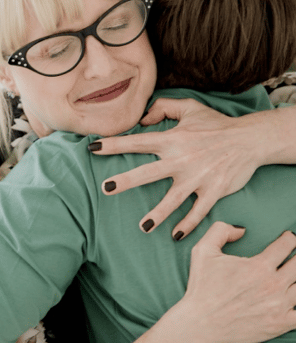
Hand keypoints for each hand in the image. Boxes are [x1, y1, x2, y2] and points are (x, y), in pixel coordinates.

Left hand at [90, 98, 257, 238]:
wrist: (250, 139)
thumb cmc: (216, 124)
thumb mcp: (190, 108)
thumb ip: (163, 107)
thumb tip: (142, 119)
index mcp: (172, 139)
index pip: (137, 142)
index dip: (114, 144)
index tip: (93, 148)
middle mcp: (182, 159)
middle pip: (149, 172)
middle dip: (127, 181)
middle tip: (106, 189)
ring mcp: (198, 177)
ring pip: (174, 198)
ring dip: (159, 214)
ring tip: (143, 226)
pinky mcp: (214, 190)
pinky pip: (199, 211)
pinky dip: (188, 224)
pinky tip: (175, 235)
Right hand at [178, 222, 295, 342]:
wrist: (201, 322)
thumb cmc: (202, 287)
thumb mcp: (202, 251)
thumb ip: (220, 231)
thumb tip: (242, 230)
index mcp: (258, 266)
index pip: (287, 245)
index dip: (289, 239)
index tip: (288, 239)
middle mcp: (273, 285)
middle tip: (291, 258)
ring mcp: (280, 306)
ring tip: (291, 276)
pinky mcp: (281, 323)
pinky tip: (294, 300)